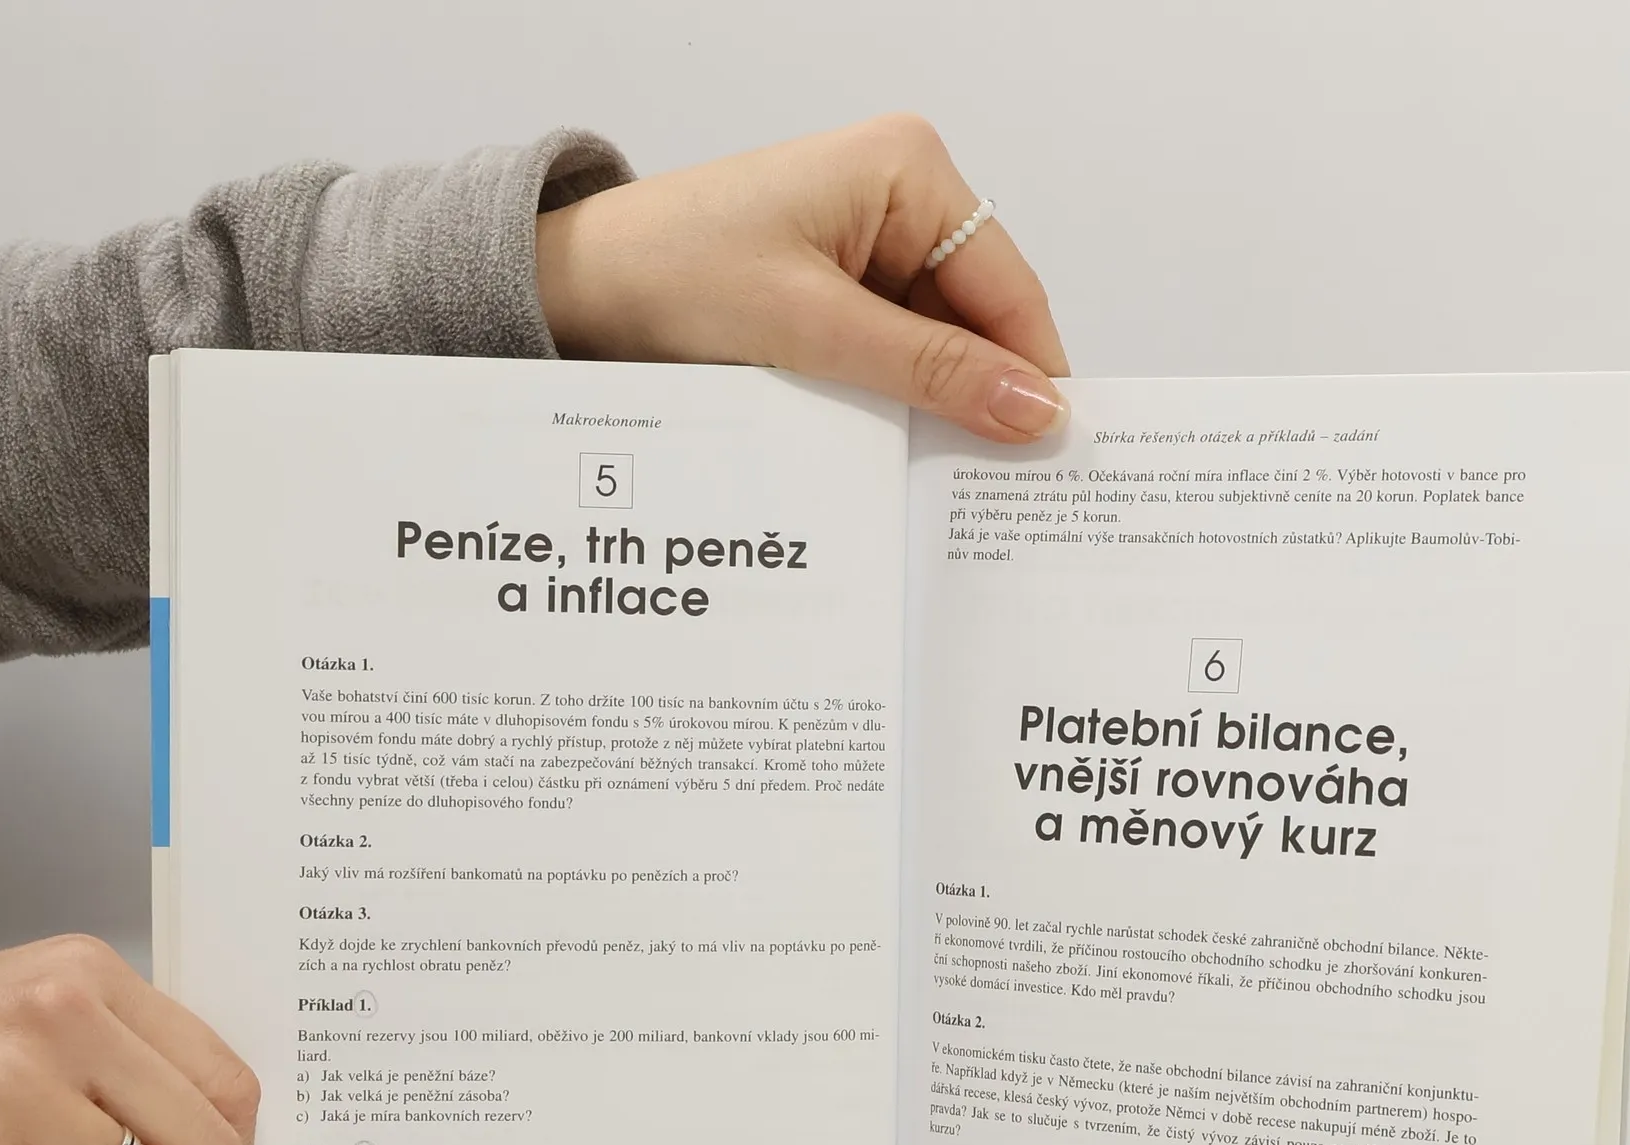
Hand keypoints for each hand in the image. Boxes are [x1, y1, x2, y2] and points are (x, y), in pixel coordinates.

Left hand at [536, 115, 1069, 442]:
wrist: (577, 288)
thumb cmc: (672, 274)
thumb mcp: (813, 328)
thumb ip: (931, 369)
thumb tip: (1034, 408)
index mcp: (908, 170)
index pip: (1008, 288)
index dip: (1033, 373)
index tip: (1052, 455)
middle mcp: (899, 198)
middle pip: (979, 320)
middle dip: (982, 396)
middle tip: (996, 489)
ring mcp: (868, 244)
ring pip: (939, 347)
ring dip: (934, 407)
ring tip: (938, 479)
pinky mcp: (837, 289)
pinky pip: (894, 355)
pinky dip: (896, 403)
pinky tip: (892, 449)